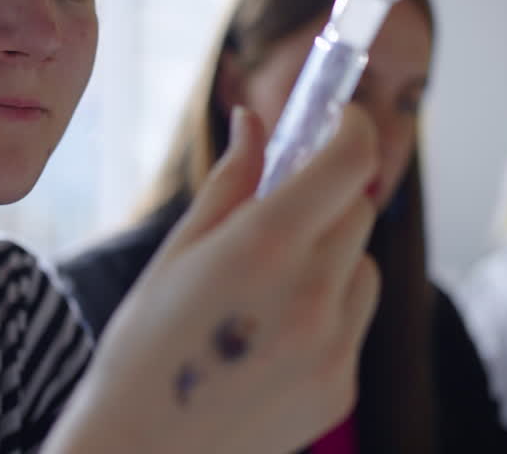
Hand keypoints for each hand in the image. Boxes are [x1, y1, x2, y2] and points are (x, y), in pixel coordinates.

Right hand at [45, 105, 380, 453]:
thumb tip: (254, 121)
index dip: (350, 129)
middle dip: (327, 195)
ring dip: (333, 254)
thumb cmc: (142, 349)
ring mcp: (333, 346)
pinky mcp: (342, 386)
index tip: (336, 120)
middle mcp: (311, 294)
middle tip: (283, 207)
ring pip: (363, 264)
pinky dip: (330, 310)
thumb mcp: (176, 254)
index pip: (349, 162)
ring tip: (270, 284)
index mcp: (263, 247)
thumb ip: (230, 183)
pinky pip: (356, 320)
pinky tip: (273, 334)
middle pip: (358, 209)